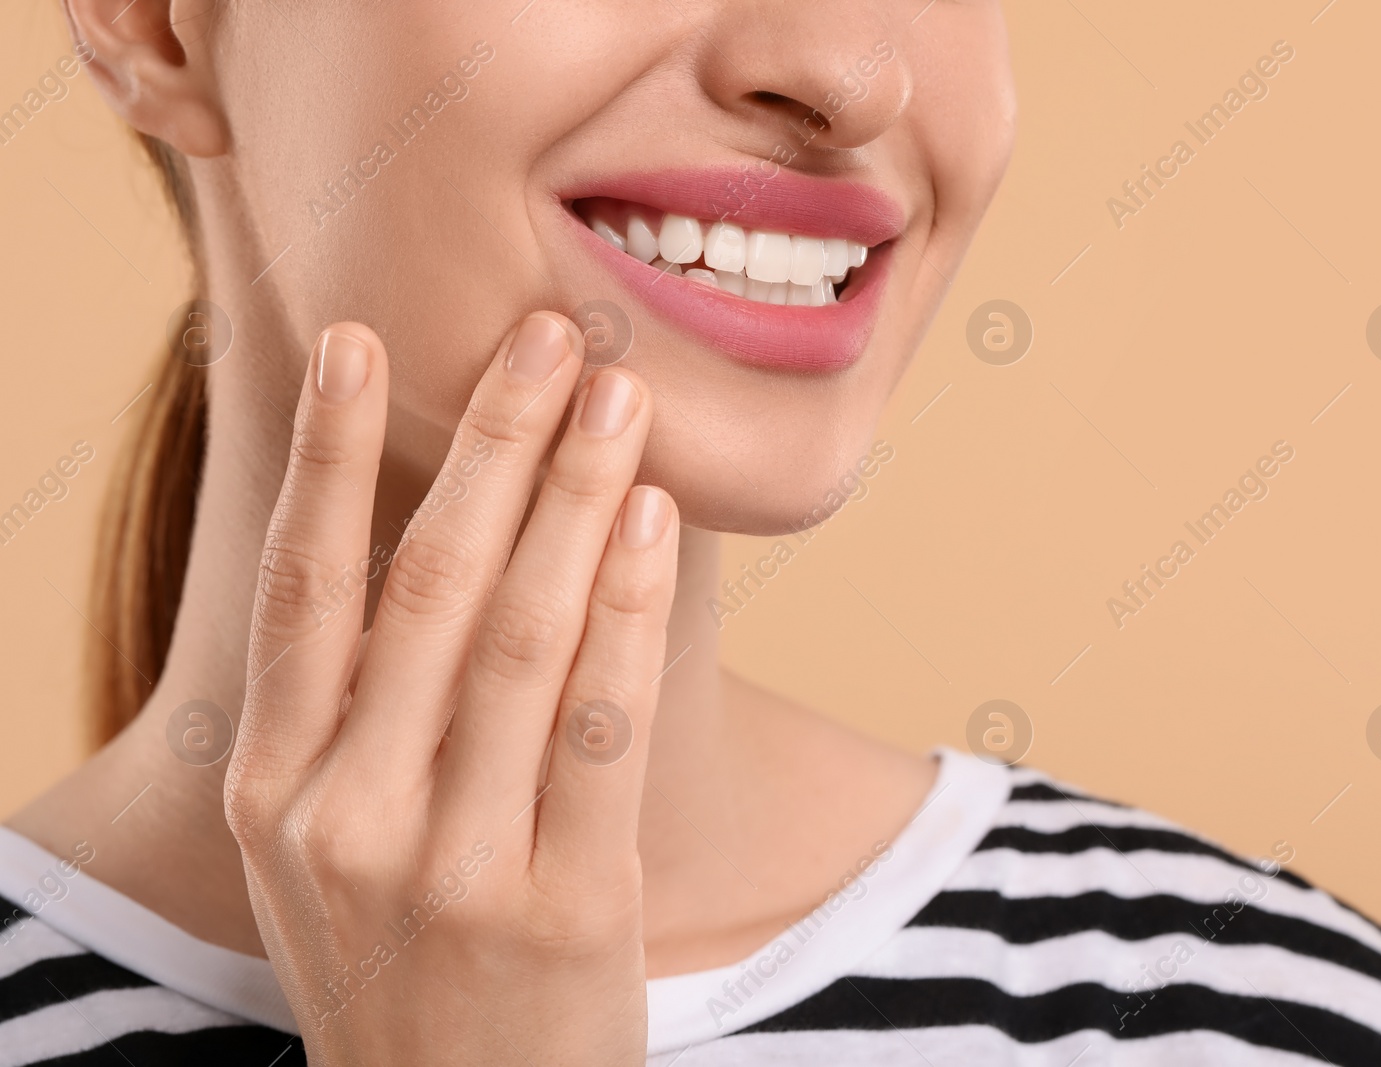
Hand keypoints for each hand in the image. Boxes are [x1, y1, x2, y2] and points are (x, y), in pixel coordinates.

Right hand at [224, 312, 676, 1065]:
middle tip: (549, 335)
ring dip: (576, 499)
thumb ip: (350, 715)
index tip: (363, 340)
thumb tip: (417, 533)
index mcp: (277, 791)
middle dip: (495, 446)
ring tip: (620, 398)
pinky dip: (632, 611)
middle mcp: (347, 817)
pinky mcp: (568, 904)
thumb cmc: (402, 963)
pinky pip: (605, 724)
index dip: (328, 452)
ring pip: (522, 637)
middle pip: (428, 586)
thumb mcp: (325, 850)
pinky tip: (654, 523)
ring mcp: (454, 865)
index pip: (304, 588)